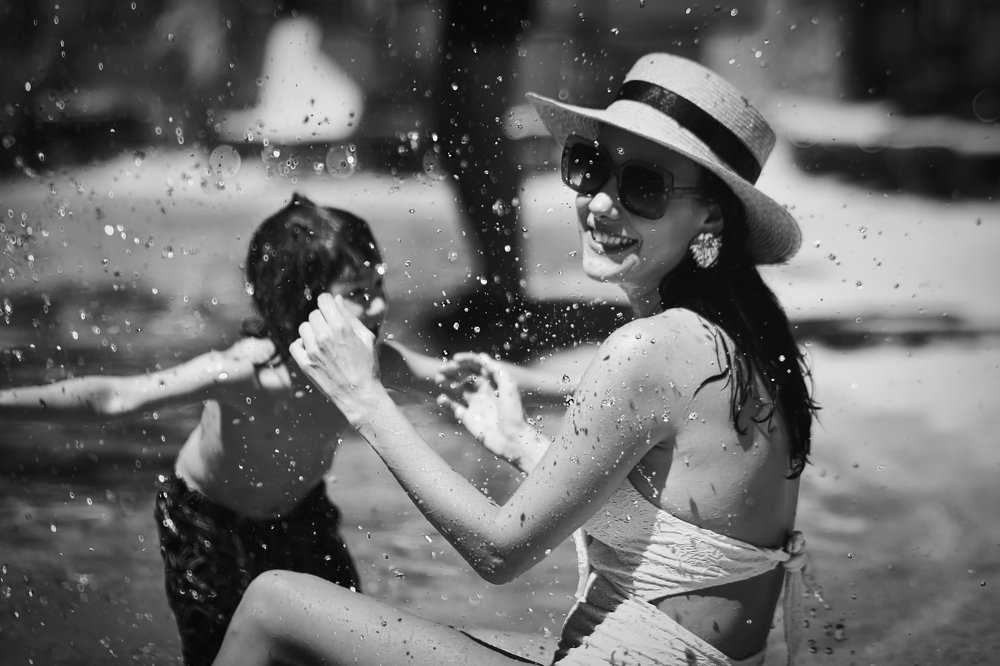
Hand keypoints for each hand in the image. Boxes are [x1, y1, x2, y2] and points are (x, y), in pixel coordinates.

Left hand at [290, 293, 381, 424]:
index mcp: (341, 328)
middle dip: (323, 319)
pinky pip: (295, 345)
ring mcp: (312, 351)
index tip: (330, 308)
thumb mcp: (366, 338)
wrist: (359, 396)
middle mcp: (324, 337)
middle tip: (332, 331)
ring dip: (312, 332)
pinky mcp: (304, 364)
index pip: (324, 300)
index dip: (328, 302)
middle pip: (314, 314)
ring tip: (323, 342)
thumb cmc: (367, 366)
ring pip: (304, 328)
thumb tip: (336, 299)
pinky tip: (313, 351)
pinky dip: (302, 345)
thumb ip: (350, 317)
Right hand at [437, 352, 539, 471]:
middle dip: (453, 370)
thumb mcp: (508, 386)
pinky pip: (453, 408)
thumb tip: (481, 356)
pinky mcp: (467, 418)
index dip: (466, 360)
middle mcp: (483, 392)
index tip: (455, 358)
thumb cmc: (513, 412)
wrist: (512, 439)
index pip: (477, 367)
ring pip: (457, 389)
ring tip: (438, 379)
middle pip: (465, 376)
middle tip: (441, 368)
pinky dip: (445, 403)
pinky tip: (441, 398)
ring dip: (447, 382)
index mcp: (493, 383)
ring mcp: (475, 405)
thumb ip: (496, 370)